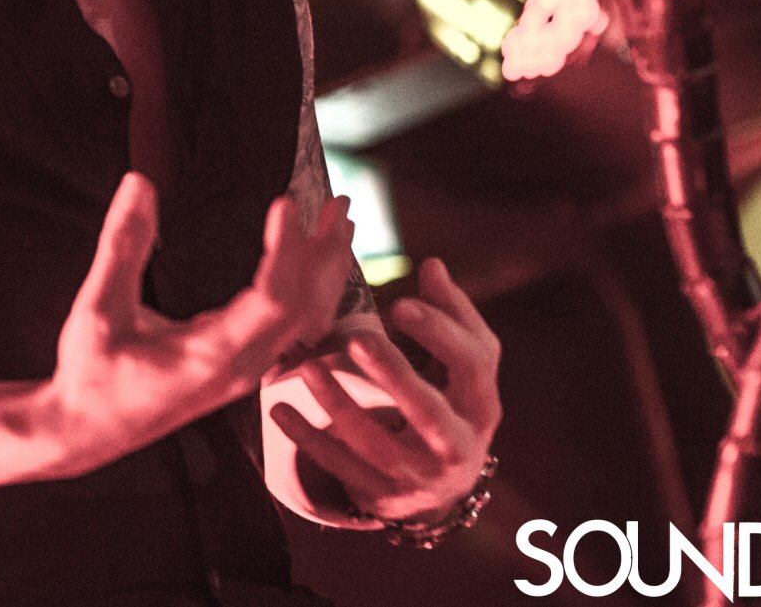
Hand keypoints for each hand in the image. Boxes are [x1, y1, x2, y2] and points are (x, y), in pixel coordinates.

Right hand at [42, 172, 353, 476]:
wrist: (87, 432)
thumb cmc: (90, 376)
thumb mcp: (97, 309)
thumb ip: (121, 246)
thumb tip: (139, 183)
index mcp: (210, 356)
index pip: (271, 300)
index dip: (285, 249)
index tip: (284, 202)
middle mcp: (240, 368)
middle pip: (306, 308)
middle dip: (325, 253)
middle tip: (337, 203)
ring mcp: (246, 372)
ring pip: (307, 321)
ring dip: (325, 270)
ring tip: (336, 225)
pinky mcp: (242, 369)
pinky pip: (295, 331)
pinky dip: (312, 292)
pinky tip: (314, 268)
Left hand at [266, 257, 500, 524]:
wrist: (442, 489)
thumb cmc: (450, 405)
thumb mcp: (462, 369)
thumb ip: (451, 316)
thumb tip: (432, 265)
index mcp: (481, 405)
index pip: (472, 365)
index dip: (440, 334)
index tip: (400, 305)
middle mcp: (456, 446)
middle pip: (428, 411)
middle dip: (394, 376)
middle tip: (358, 338)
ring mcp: (418, 476)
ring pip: (377, 444)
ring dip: (339, 405)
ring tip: (307, 367)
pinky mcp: (382, 496)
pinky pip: (341, 468)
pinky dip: (309, 440)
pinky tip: (279, 411)